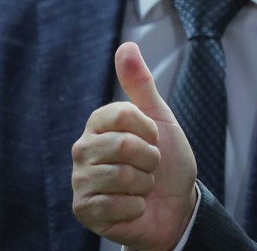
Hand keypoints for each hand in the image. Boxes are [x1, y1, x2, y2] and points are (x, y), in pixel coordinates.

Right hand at [71, 42, 197, 249]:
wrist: (175, 205)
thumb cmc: (166, 160)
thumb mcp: (160, 118)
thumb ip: (141, 84)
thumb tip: (126, 45)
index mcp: (98, 124)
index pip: (123, 114)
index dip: (149, 129)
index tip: (154, 137)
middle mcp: (83, 150)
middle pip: (123, 146)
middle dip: (150, 159)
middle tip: (150, 167)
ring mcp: (81, 180)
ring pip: (120, 176)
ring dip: (144, 184)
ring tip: (141, 186)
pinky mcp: (83, 210)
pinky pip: (115, 204)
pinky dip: (135, 207)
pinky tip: (133, 206)